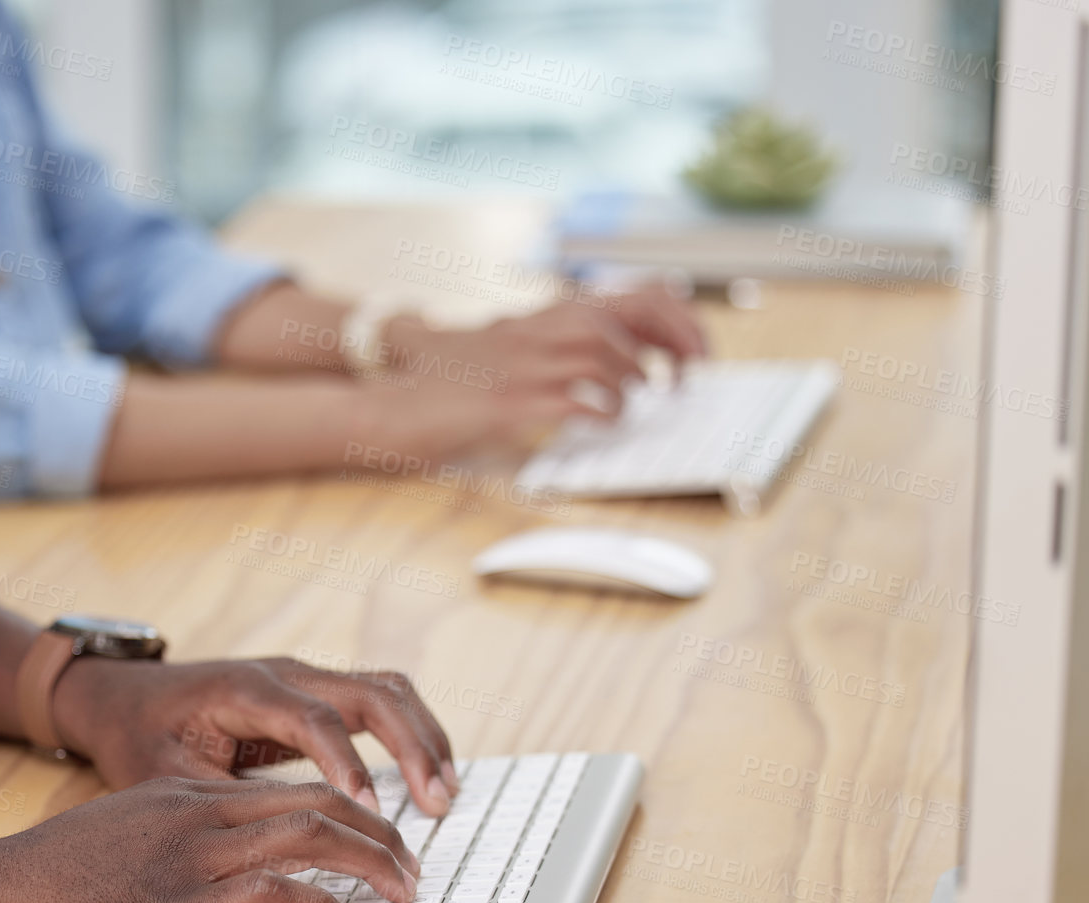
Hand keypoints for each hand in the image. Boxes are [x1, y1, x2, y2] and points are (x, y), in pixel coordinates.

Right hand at [0, 777, 422, 902]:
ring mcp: (188, 857)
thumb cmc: (42, 881)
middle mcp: (197, 815)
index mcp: (186, 797)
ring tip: (402, 893)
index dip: (350, 812)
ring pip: (308, 837)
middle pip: (317, 803)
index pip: (291, 789)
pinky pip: (270, 893)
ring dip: (370, 864)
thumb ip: (173, 842)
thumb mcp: (118, 839)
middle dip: (379, 834)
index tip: (382, 841)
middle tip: (413, 868)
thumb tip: (221, 873)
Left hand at [51, 656, 458, 815]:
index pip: (313, 719)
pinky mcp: (314, 692)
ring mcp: (304, 678)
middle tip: (437, 803)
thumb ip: (221, 803)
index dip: (347, 762)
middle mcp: (285, 674)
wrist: (124, 696)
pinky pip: (376, 702)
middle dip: (411, 746)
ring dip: (422, 737)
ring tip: (445, 793)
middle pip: (370, 694)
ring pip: (386, 690)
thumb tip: (272, 848)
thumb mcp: (165, 776)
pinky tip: (426, 777)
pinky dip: (409, 734)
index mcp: (245, 690)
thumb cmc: (140, 735)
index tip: (371, 810)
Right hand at [386, 286, 707, 415]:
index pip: (625, 295)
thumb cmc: (447, 384)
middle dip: (669, 344)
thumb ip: (549, 343)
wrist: (392, 403)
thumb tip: (617, 359)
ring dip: (632, 378)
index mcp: (538, 318)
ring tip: (636, 400)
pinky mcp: (508, 403)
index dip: (674, 319)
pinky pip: (574, 399)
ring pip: (601, 352)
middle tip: (687, 378)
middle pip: (621, 317)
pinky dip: (601, 410)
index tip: (695, 350)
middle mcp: (532, 331)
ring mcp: (520, 365)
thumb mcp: (501, 348)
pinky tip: (603, 422)